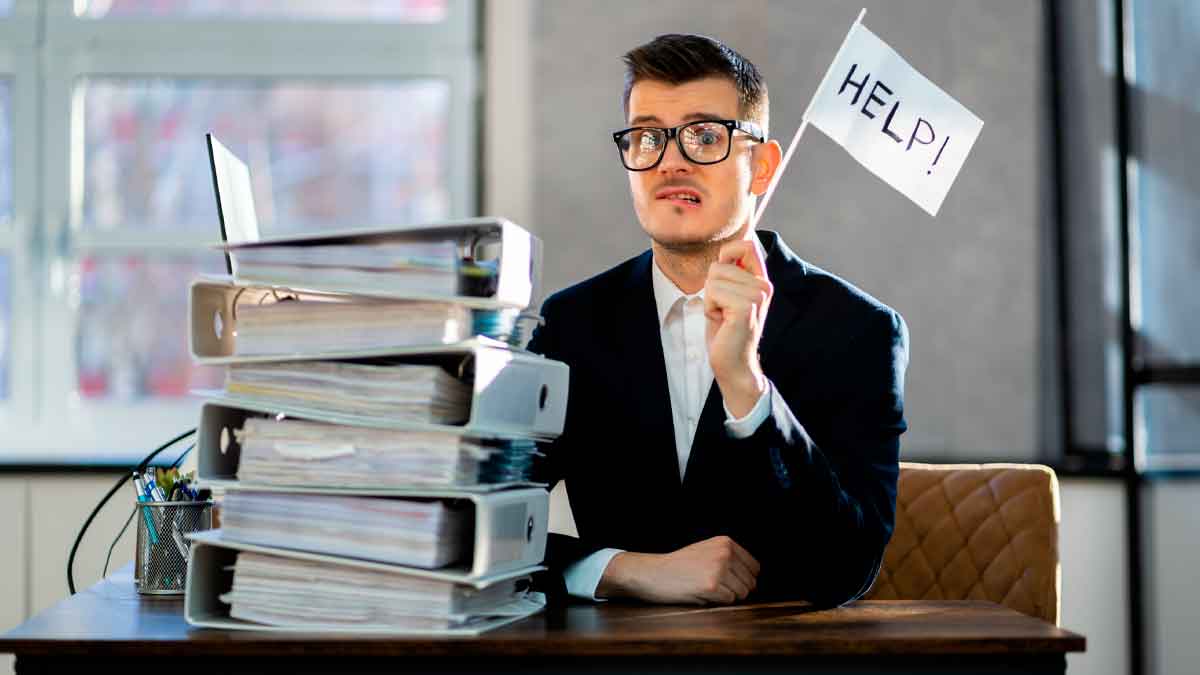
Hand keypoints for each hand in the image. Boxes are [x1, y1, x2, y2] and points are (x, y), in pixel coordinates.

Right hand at [596, 536, 760, 604]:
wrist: (654, 573)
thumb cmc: (679, 565)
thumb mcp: (706, 551)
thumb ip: (729, 558)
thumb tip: (754, 579)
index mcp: (726, 543)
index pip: (754, 567)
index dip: (744, 579)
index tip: (729, 582)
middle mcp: (725, 553)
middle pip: (750, 582)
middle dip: (736, 589)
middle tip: (714, 586)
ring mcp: (719, 568)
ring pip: (741, 593)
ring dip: (726, 596)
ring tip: (706, 588)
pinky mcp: (712, 585)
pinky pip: (728, 601)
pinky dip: (717, 601)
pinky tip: (700, 592)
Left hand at [704, 239, 772, 416]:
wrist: (734, 365)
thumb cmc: (726, 331)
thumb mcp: (727, 296)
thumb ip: (730, 273)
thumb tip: (724, 251)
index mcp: (761, 280)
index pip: (746, 244)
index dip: (727, 254)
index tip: (723, 281)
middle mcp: (764, 285)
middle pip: (719, 264)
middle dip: (711, 288)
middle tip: (724, 311)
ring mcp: (757, 295)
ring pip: (713, 278)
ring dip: (710, 300)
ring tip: (724, 317)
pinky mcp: (745, 307)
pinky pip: (712, 291)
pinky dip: (710, 308)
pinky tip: (722, 322)